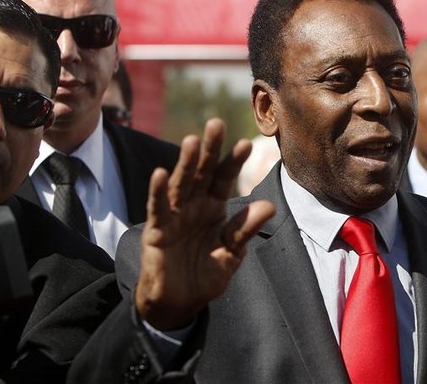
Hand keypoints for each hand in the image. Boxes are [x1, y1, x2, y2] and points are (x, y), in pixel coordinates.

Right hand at [135, 118, 275, 328]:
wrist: (180, 302)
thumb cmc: (206, 273)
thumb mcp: (231, 253)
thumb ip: (244, 230)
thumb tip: (269, 206)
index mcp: (214, 206)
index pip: (224, 178)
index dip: (233, 161)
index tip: (246, 143)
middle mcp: (194, 204)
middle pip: (202, 172)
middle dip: (209, 149)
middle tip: (216, 124)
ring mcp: (174, 215)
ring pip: (181, 184)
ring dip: (185, 164)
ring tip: (192, 141)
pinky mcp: (157, 230)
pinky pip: (158, 208)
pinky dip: (158, 192)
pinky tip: (160, 173)